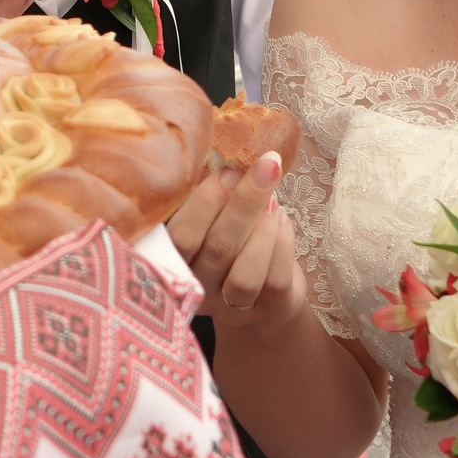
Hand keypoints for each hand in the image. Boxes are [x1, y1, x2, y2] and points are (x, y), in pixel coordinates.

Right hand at [166, 151, 307, 331]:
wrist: (264, 299)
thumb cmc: (233, 245)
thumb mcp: (213, 220)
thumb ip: (212, 195)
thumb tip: (228, 145)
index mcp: (175, 262)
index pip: (181, 237)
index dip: (204, 203)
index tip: (228, 168)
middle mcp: (199, 290)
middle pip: (217, 250)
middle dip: (243, 203)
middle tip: (262, 167)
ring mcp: (233, 308)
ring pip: (245, 274)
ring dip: (262, 229)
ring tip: (273, 200)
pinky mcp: (269, 312)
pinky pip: (275, 281)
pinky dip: (282, 244)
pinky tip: (282, 220)